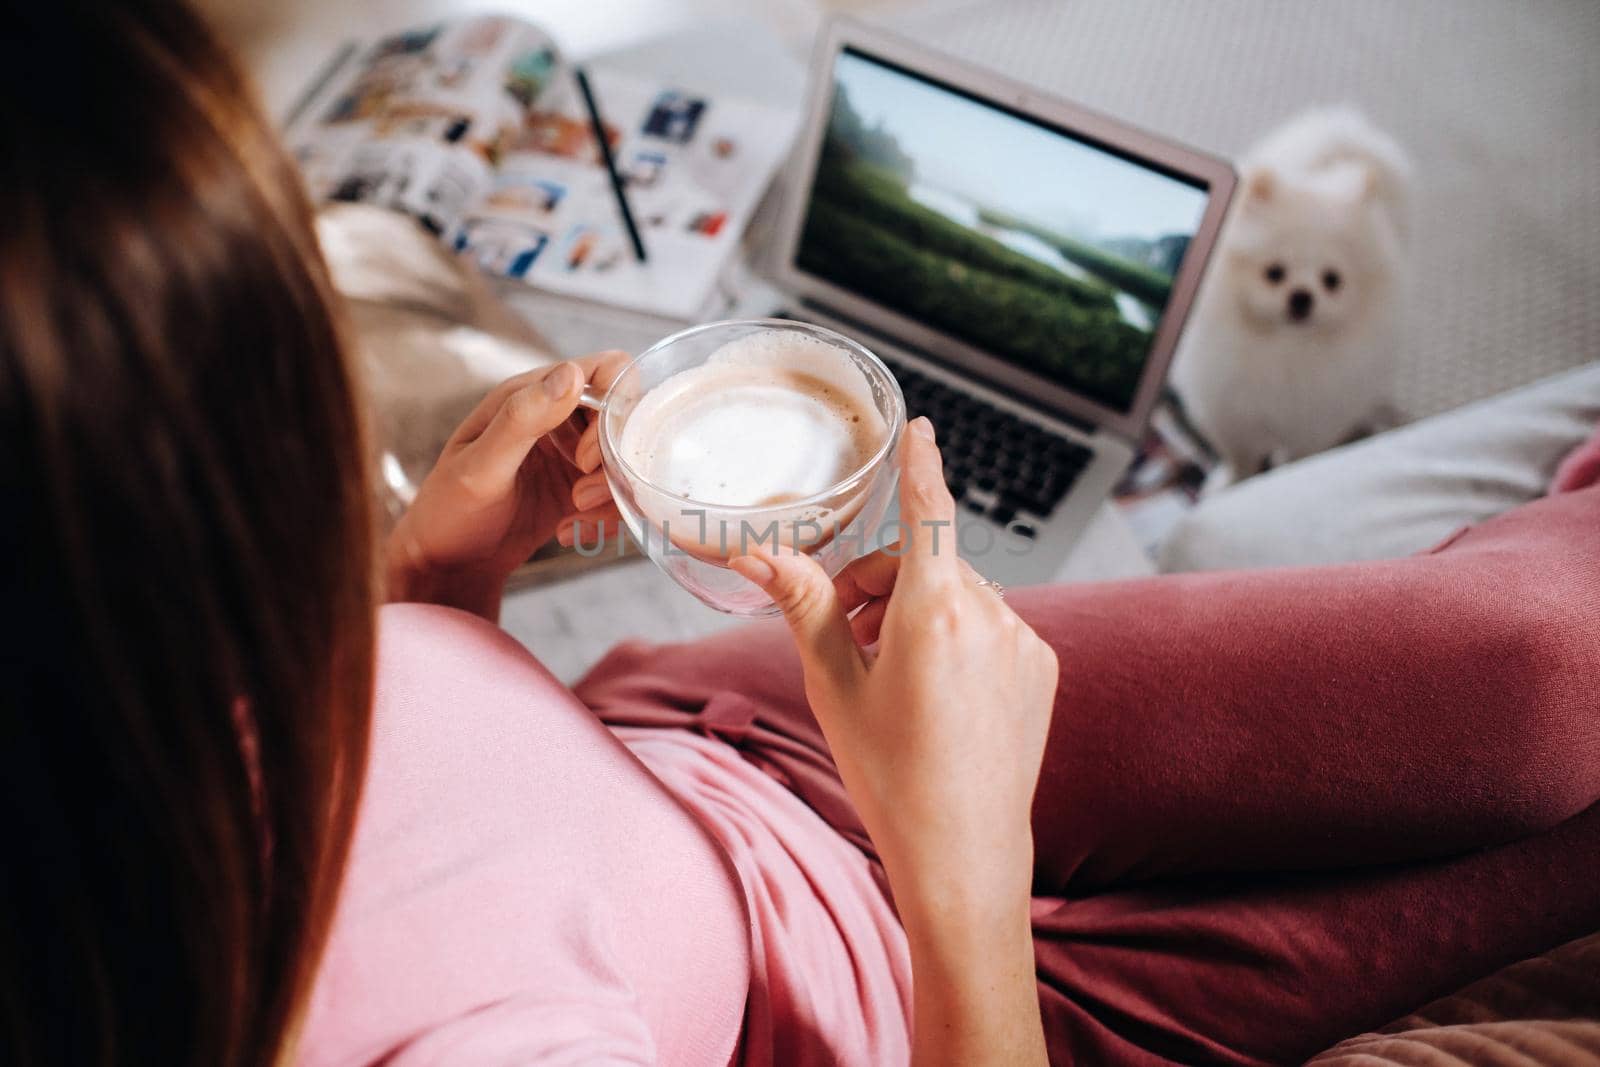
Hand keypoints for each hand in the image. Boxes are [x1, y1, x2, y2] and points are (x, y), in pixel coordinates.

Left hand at [385, 351, 630, 619]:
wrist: (448, 563)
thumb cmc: (450, 510)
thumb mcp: (481, 467)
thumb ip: (522, 419)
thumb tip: (571, 373)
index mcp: (533, 393)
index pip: (607, 371)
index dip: (614, 409)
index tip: (586, 458)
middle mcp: (559, 415)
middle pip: (626, 417)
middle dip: (613, 461)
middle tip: (579, 495)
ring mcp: (573, 451)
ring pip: (628, 458)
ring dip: (610, 493)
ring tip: (574, 515)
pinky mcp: (582, 485)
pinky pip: (619, 492)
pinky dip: (606, 517)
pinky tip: (571, 532)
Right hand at [730, 416, 1054, 1063]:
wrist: (963, 852)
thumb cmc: (889, 773)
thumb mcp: (834, 685)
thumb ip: (804, 605)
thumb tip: (755, 553)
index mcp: (933, 612)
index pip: (927, 513)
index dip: (921, 465)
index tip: (921, 426)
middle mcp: (990, 614)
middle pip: (925, 563)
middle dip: (880, 585)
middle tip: (845, 635)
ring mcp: (1025, 641)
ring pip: (959, 595)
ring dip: (918, 612)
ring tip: (887, 673)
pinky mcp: (1043, 667)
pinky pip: (993, 626)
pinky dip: (960, 638)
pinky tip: (937, 693)